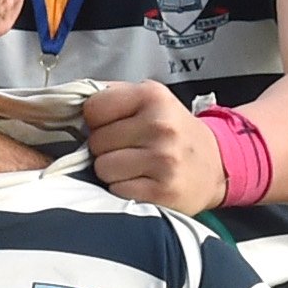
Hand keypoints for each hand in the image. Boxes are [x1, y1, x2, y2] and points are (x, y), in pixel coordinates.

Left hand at [72, 79, 219, 210]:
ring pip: (103, 168)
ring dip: (113, 171)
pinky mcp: (163, 191)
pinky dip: (124, 189)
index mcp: (152, 96)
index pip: (93, 108)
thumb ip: (115, 96)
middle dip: (106, 148)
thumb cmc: (175, 132)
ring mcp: (163, 160)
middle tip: (129, 149)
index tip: (114, 126)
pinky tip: (142, 182)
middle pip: (97, 142)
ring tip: (135, 167)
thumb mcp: (152, 100)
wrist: (216, 165)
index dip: (97, 121)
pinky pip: (117, 190)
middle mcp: (160, 126)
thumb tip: (71, 101)